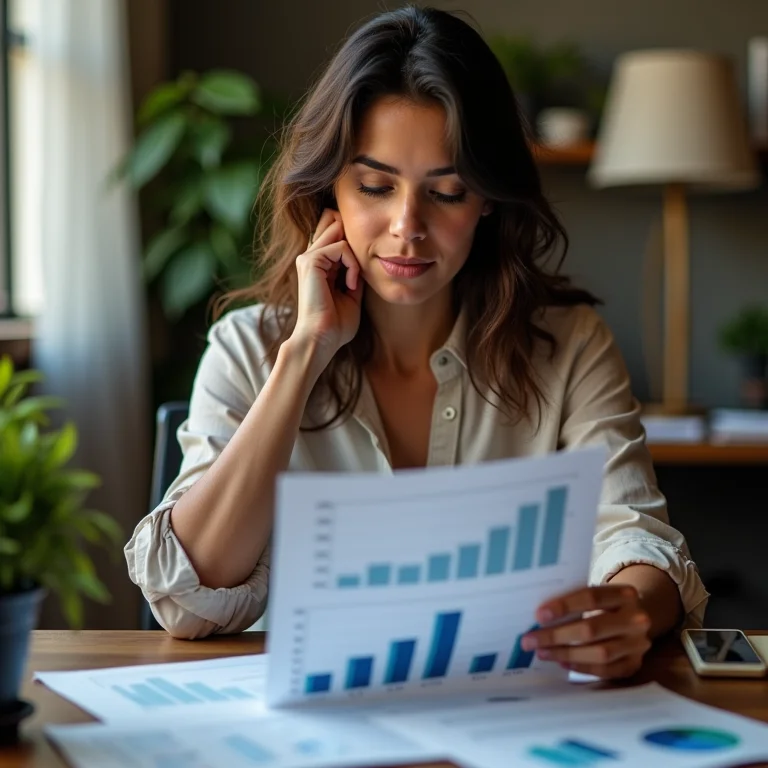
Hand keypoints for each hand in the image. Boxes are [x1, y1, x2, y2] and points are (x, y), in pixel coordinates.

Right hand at [292, 208, 363, 359]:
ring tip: (354, 282)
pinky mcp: (310, 261)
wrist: (322, 339)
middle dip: (354, 239)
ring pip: (338, 230)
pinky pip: (341, 247)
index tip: (362, 268)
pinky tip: (351, 285)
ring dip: (355, 256)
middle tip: (359, 272)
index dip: (352, 237)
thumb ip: (356, 273)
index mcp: (318, 264)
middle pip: (333, 219)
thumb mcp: (352, 293)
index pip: (334, 229)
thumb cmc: (336, 324)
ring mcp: (308, 257)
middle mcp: (310, 256)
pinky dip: (353, 265)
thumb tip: (368, 258)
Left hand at [522, 585, 651, 679]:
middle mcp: (636, 619)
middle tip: (530, 640)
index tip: (539, 615)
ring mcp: (638, 645)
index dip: (564, 606)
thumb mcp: (598, 596)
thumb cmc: (605, 605)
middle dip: (557, 636)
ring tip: (542, 652)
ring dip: (566, 653)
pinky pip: (606, 670)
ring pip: (600, 653)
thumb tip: (538, 617)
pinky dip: (582, 667)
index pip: (592, 597)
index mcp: (625, 594)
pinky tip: (562, 663)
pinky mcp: (634, 665)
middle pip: (592, 629)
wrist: (636, 620)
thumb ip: (575, 602)